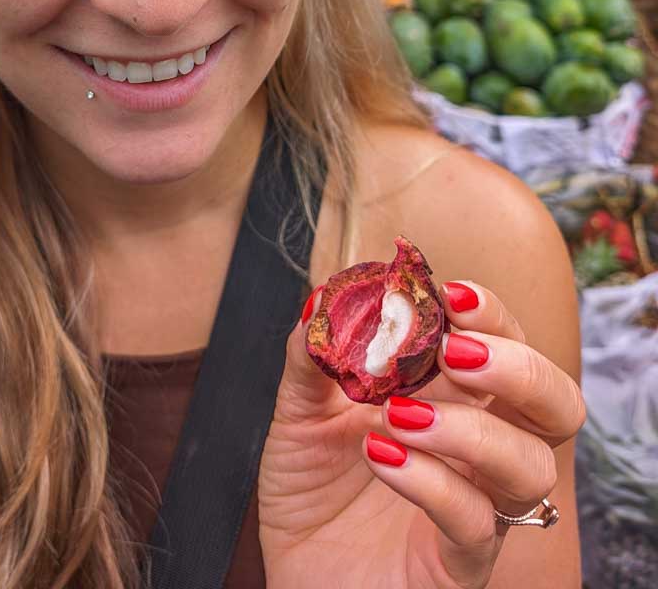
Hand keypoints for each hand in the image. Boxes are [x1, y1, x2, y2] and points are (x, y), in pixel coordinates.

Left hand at [258, 280, 584, 587]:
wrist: (297, 573)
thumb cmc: (312, 492)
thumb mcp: (301, 413)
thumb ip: (311, 358)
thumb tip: (320, 302)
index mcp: (453, 399)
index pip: (506, 345)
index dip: (492, 315)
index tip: (450, 292)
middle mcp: (479, 449)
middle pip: (554, 402)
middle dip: (518, 365)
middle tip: (454, 351)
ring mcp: (478, 507)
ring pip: (532, 464)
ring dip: (473, 428)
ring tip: (400, 413)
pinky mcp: (458, 562)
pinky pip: (476, 523)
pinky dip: (433, 481)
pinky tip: (382, 457)